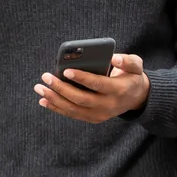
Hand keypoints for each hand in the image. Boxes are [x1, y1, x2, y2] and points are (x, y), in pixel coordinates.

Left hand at [35, 53, 149, 122]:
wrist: (136, 97)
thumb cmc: (131, 76)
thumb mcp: (136, 65)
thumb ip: (127, 61)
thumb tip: (114, 58)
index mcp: (118, 90)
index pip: (98, 84)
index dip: (82, 78)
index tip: (66, 71)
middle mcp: (108, 105)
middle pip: (81, 99)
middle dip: (61, 88)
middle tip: (45, 77)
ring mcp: (99, 114)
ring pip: (73, 109)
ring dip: (54, 99)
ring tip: (39, 88)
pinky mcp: (92, 118)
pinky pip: (72, 114)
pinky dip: (57, 108)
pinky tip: (43, 100)